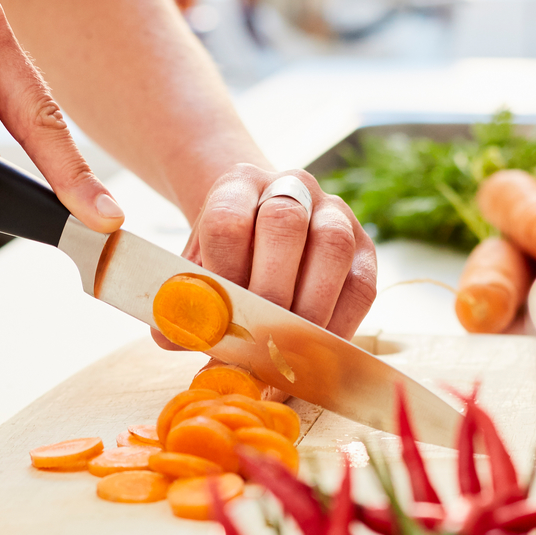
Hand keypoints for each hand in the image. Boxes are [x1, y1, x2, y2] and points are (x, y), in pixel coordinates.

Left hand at [168, 164, 376, 344]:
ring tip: (290, 348)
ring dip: (310, 307)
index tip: (219, 317)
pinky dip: (340, 323)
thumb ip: (182, 301)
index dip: (224, 273)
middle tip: (257, 337)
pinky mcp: (364, 248)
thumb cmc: (227, 255)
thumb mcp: (197, 268)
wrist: (262, 227)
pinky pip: (361, 284)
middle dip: (269, 290)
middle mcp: (292, 187)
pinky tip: (317, 349)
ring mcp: (334, 213)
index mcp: (239, 184)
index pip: (228, 219)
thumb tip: (171, 339)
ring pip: (331, 248)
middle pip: (284, 224)